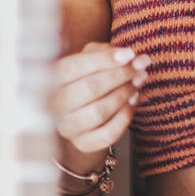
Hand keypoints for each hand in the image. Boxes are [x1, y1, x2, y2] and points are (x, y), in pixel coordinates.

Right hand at [51, 41, 148, 158]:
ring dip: (124, 94)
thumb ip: (104, 51)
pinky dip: (125, 117)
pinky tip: (133, 101)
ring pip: (98, 112)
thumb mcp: (90, 57)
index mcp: (53, 77)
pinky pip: (107, 134)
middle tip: (141, 66)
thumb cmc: (87, 76)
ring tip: (139, 81)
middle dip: (120, 75)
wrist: (81, 110)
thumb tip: (127, 55)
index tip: (130, 54)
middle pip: (89, 89)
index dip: (104, 59)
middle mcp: (55, 104)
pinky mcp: (82, 144)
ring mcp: (67, 126)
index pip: (75, 66)